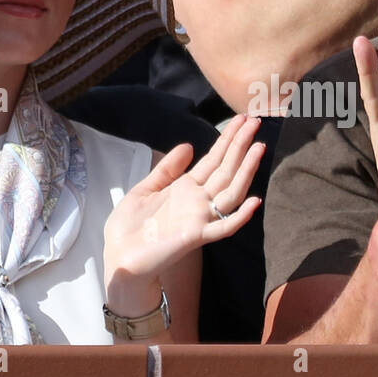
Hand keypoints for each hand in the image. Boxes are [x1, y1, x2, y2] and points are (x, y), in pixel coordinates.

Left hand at [103, 115, 264, 289]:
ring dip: (246, 170)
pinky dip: (240, 216)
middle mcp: (198, 201)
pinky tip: (255, 201)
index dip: (227, 139)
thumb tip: (188, 146)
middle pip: (225, 169)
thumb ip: (167, 169)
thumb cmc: (129, 228)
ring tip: (258, 148)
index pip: (213, 159)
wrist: (119, 257)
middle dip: (240, 145)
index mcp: (185, 188)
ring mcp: (199, 218)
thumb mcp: (145, 189)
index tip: (242, 119)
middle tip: (256, 122)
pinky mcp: (195, 236)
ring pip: (230, 192)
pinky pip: (223, 227)